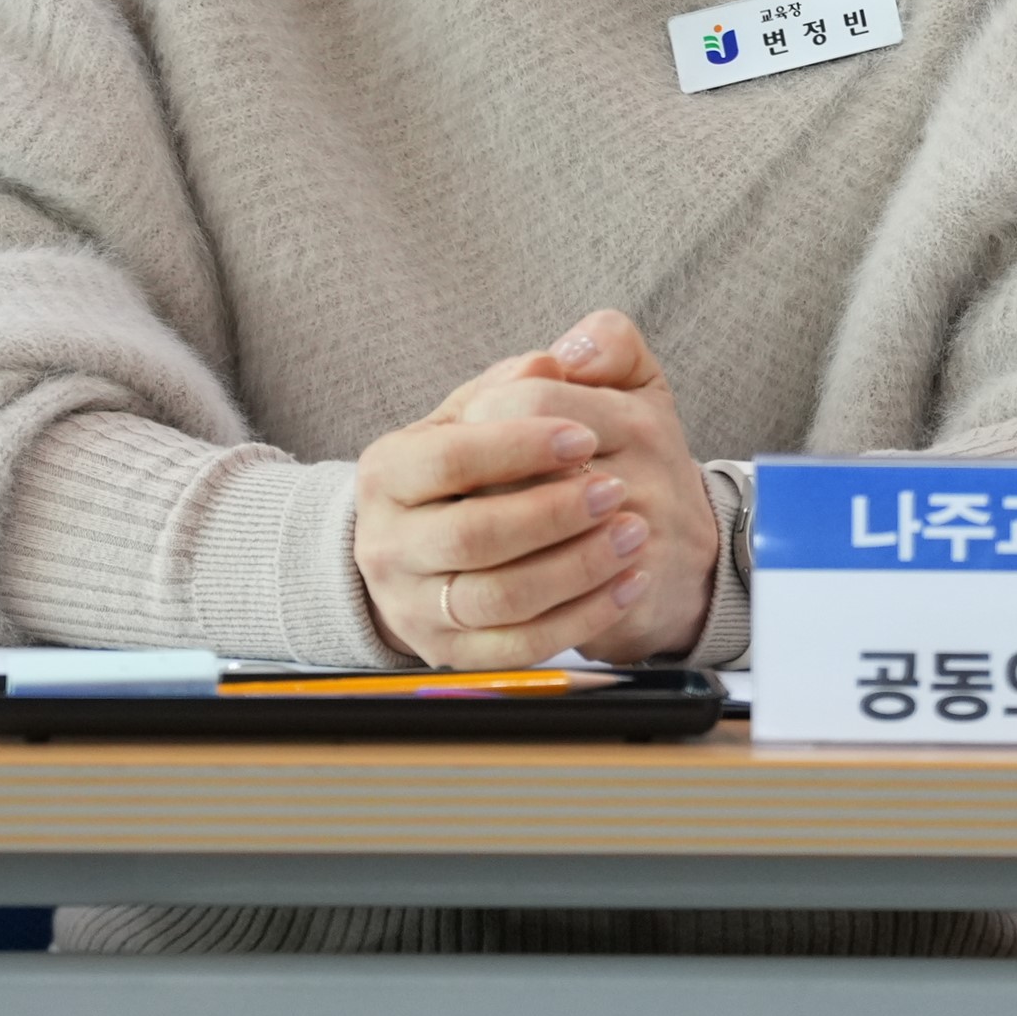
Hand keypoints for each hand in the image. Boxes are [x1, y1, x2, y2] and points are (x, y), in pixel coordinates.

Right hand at [353, 310, 721, 666]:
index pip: (449, 458)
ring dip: (576, 568)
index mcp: (386, 472)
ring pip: (499, 598)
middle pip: (474, 535)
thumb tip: (554, 360)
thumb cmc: (465, 466)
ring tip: (632, 535)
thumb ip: (516, 379)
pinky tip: (626, 584)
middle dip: (554, 513)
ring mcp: (412, 606)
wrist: (425, 549)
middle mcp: (385, 544)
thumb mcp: (477, 410)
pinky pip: (520, 647)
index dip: (520, 447)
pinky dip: (582, 617)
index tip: (584, 434)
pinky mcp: (448, 655)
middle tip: (617, 490)